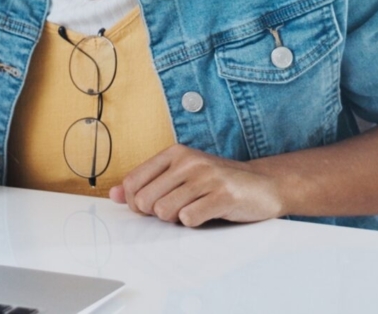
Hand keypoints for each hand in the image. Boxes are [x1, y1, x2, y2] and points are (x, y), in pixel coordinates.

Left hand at [109, 144, 283, 226]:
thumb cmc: (218, 183)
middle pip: (145, 200)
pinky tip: (208, 213)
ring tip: (195, 209)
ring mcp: (206, 177)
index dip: (137, 202)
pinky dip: (195, 223)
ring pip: (165, 211)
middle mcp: (188, 161)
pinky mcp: (222, 195)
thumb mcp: (181, 176)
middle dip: (158, 213)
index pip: (133, 182)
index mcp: (175, 153)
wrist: (263, 184)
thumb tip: (114, 195)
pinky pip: (189, 219)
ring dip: (177, 219)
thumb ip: (148, 183)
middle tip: (180, 208)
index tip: (152, 207)